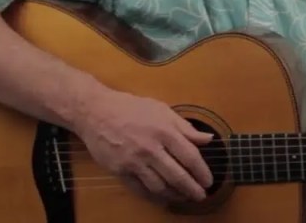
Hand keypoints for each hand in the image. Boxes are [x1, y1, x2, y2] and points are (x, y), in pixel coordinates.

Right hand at [75, 89, 214, 203]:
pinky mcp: (120, 171)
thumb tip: (208, 139)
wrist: (96, 112)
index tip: (208, 180)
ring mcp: (134, 161)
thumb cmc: (132, 108)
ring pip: (160, 187)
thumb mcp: (162, 110)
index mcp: (164, 131)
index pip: (190, 156)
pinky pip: (141, 190)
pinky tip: (163, 198)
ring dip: (175, 195)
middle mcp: (151, 148)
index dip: (202, 172)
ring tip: (184, 197)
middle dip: (192, 189)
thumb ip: (186, 127)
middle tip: (201, 195)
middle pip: (177, 176)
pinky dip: (154, 197)